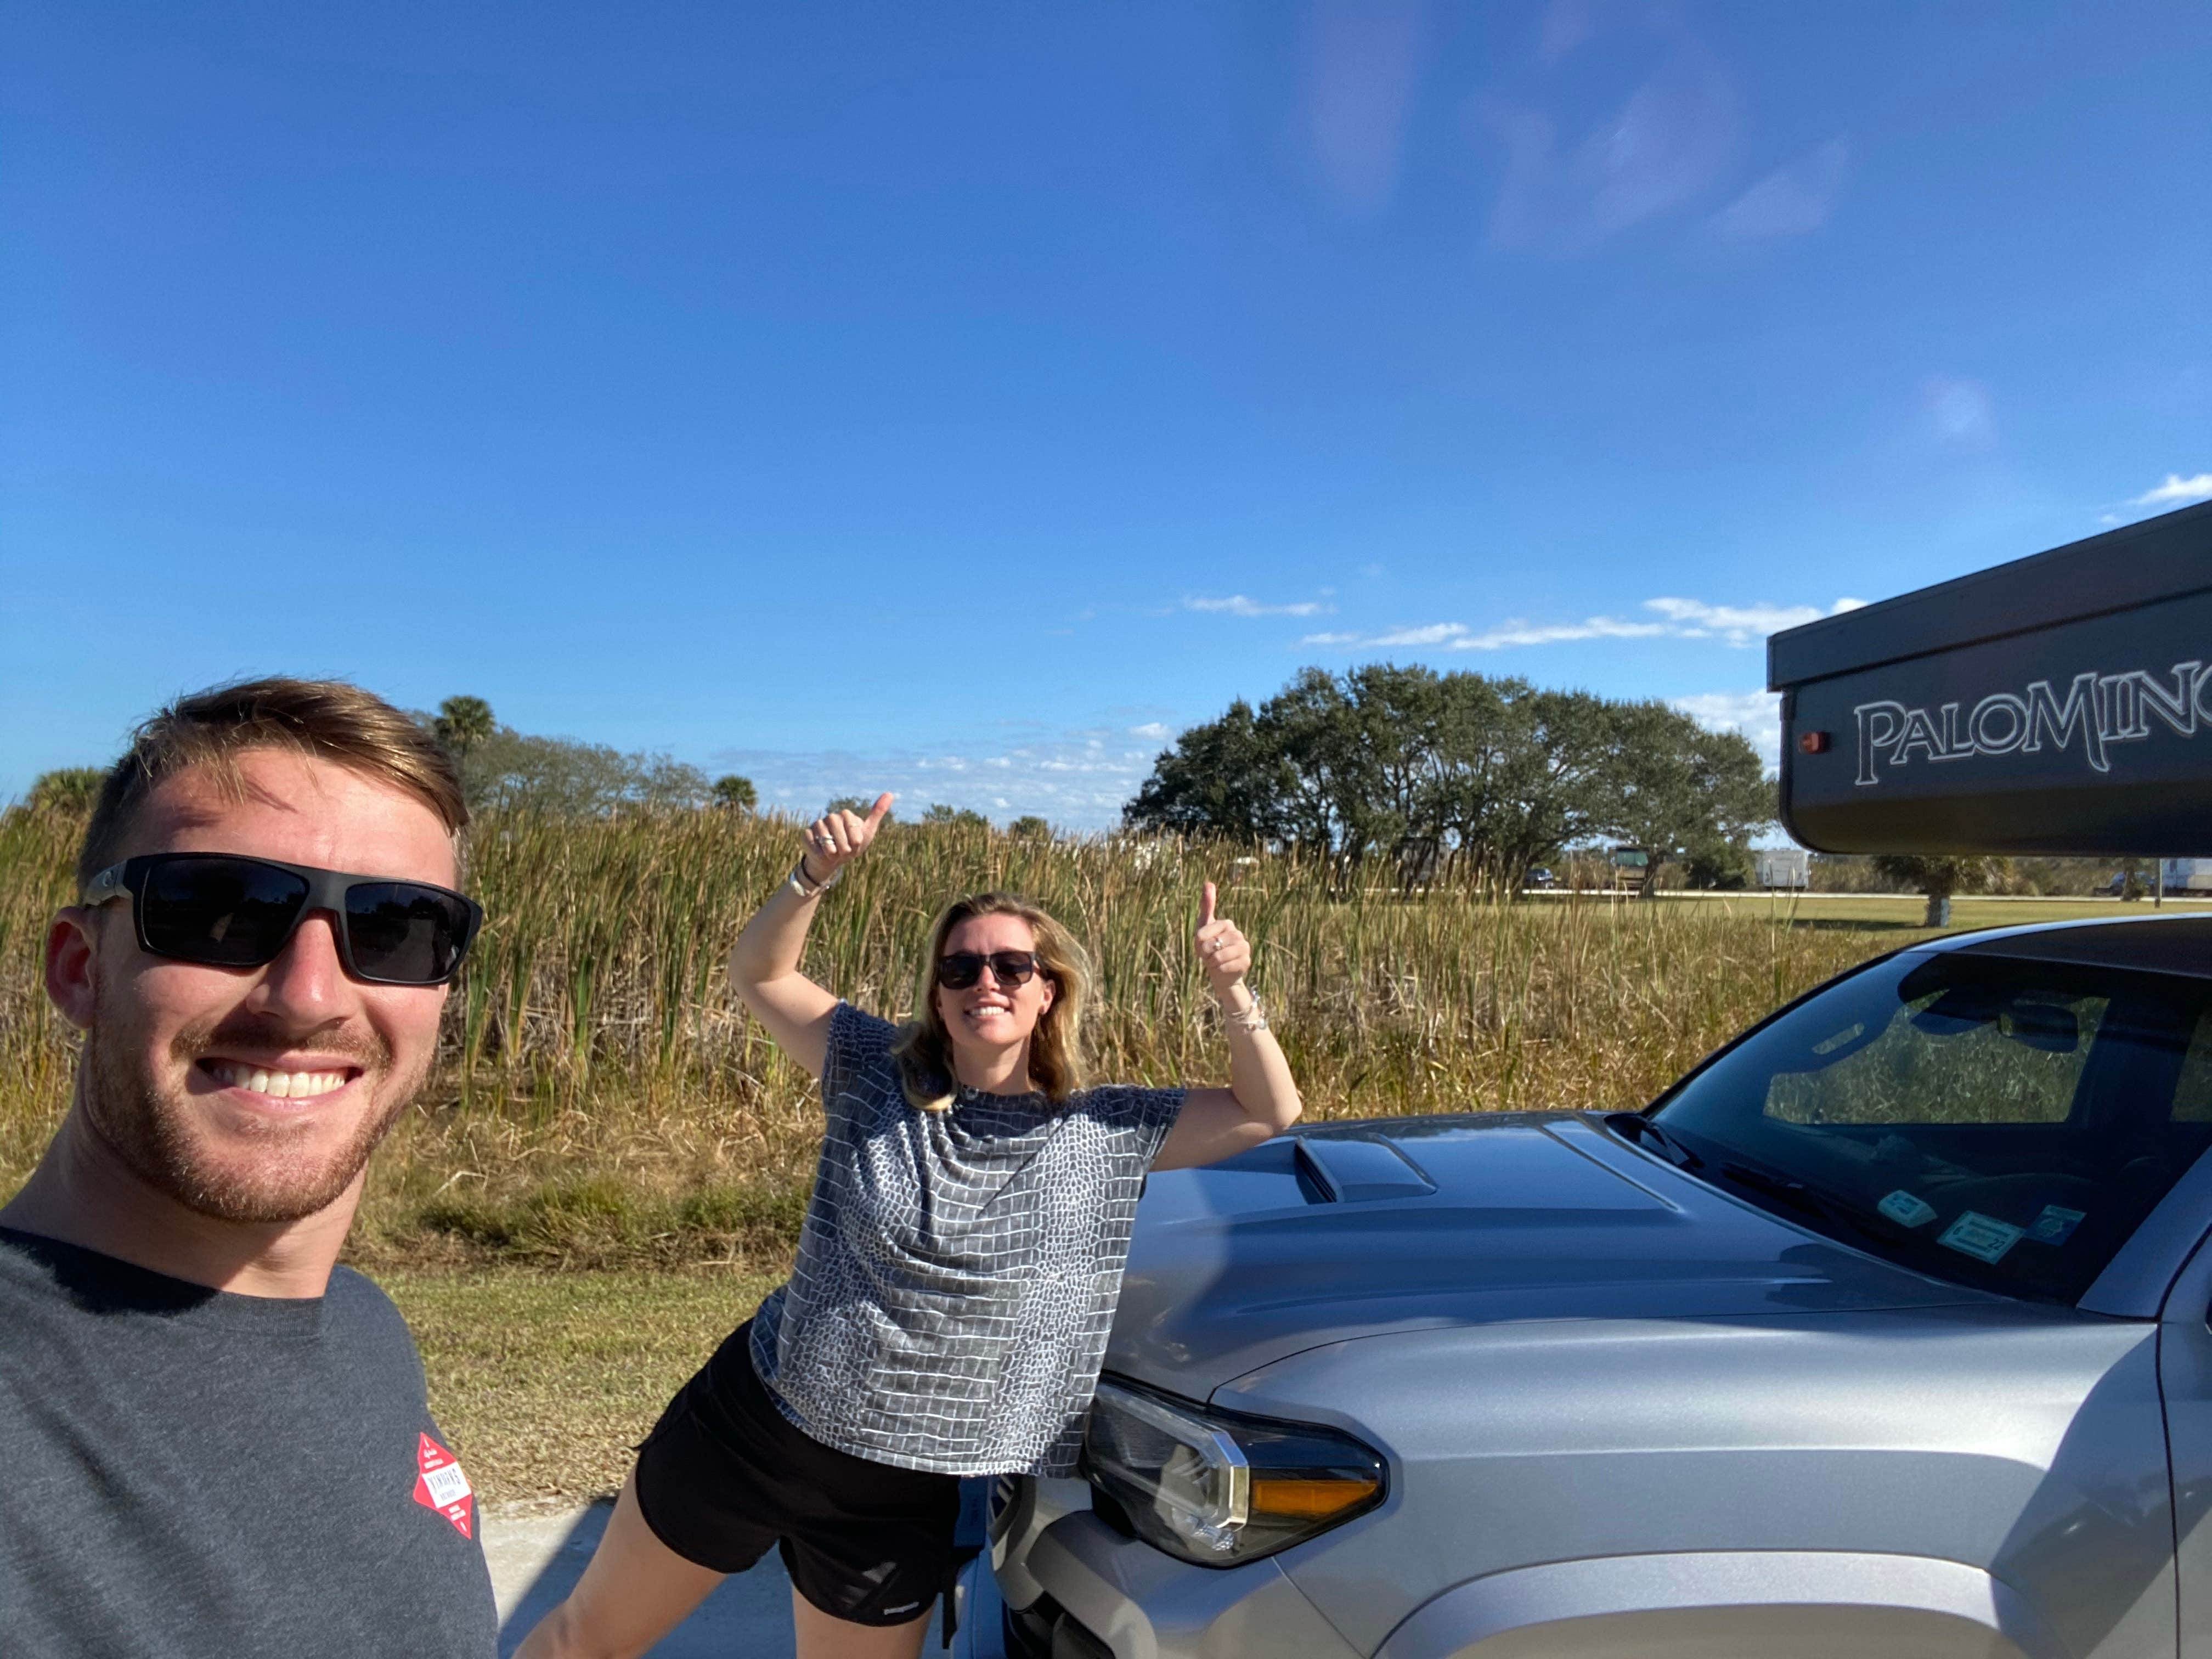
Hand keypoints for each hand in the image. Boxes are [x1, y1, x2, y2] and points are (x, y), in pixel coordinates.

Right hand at [802, 793, 892, 881]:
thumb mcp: (868, 831)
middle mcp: (831, 817)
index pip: (851, 823)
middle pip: (836, 827)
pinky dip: (819, 852)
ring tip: (835, 854)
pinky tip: (823, 854)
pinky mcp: (806, 834)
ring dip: (831, 850)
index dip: (855, 839)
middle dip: (843, 845)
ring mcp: (817, 824)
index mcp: (845, 815)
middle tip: (846, 853)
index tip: (856, 846)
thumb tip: (890, 793)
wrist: (835, 861)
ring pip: (823, 835)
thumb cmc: (853, 845)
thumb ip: (877, 812)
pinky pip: (811, 842)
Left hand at [1195, 880, 1251, 1000]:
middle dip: (1205, 954)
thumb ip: (1206, 905)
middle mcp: (1238, 934)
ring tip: (1215, 962)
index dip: (1197, 943)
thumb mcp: (1203, 926)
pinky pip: (1226, 966)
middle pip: (1211, 945)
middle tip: (1209, 956)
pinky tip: (1222, 969)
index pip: (1202, 934)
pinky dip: (1219, 970)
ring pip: (1219, 956)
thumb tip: (1208, 882)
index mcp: (1227, 924)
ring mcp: (1244, 948)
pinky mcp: (1246, 962)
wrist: (1220, 972)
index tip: (1201, 946)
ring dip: (1212, 962)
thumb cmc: (1210, 947)